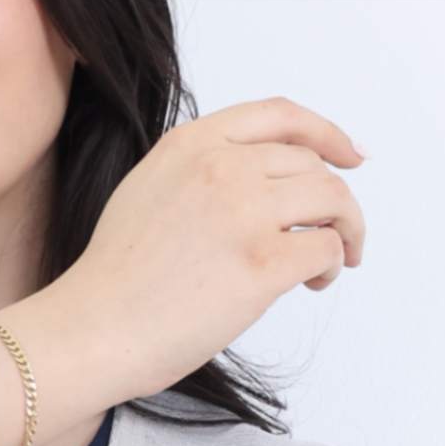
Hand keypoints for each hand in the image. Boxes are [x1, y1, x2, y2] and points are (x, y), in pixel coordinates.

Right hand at [3, 97, 364, 429]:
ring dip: (346, 230)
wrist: (93, 329)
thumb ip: (201, 171)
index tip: (351, 154)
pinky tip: (314, 283)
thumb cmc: (116, 280)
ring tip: (334, 261)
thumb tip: (258, 185)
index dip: (326, 133)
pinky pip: (326, 247)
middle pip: (313, 163)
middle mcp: (222, 166)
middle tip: (338, 235)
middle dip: (337, 199)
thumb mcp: (149, 189)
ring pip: (332, 200)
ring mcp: (244, 212)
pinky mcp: (262, 264)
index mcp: (193, 142)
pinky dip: (333, 264)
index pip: (281, 116)